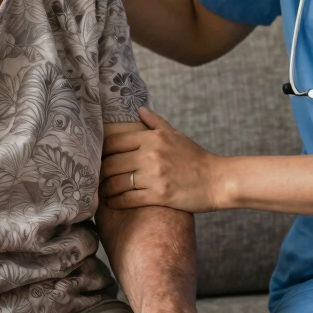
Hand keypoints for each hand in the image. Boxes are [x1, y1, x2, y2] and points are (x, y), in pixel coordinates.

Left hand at [101, 107, 224, 212]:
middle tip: (95, 179)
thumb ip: (156, 122)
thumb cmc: (196, 157)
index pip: (115, 142)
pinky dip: (116, 202)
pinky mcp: (159, 195)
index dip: (101, 152)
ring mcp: (155, 175)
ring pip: (117, 183)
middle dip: (100, 173)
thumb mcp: (176, 135)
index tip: (98, 160)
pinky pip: (128, 199)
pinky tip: (112, 203)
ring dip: (105, 190)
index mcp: (153, 138)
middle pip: (111, 164)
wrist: (217, 180)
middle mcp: (152, 154)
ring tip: (101, 193)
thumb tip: (139, 110)